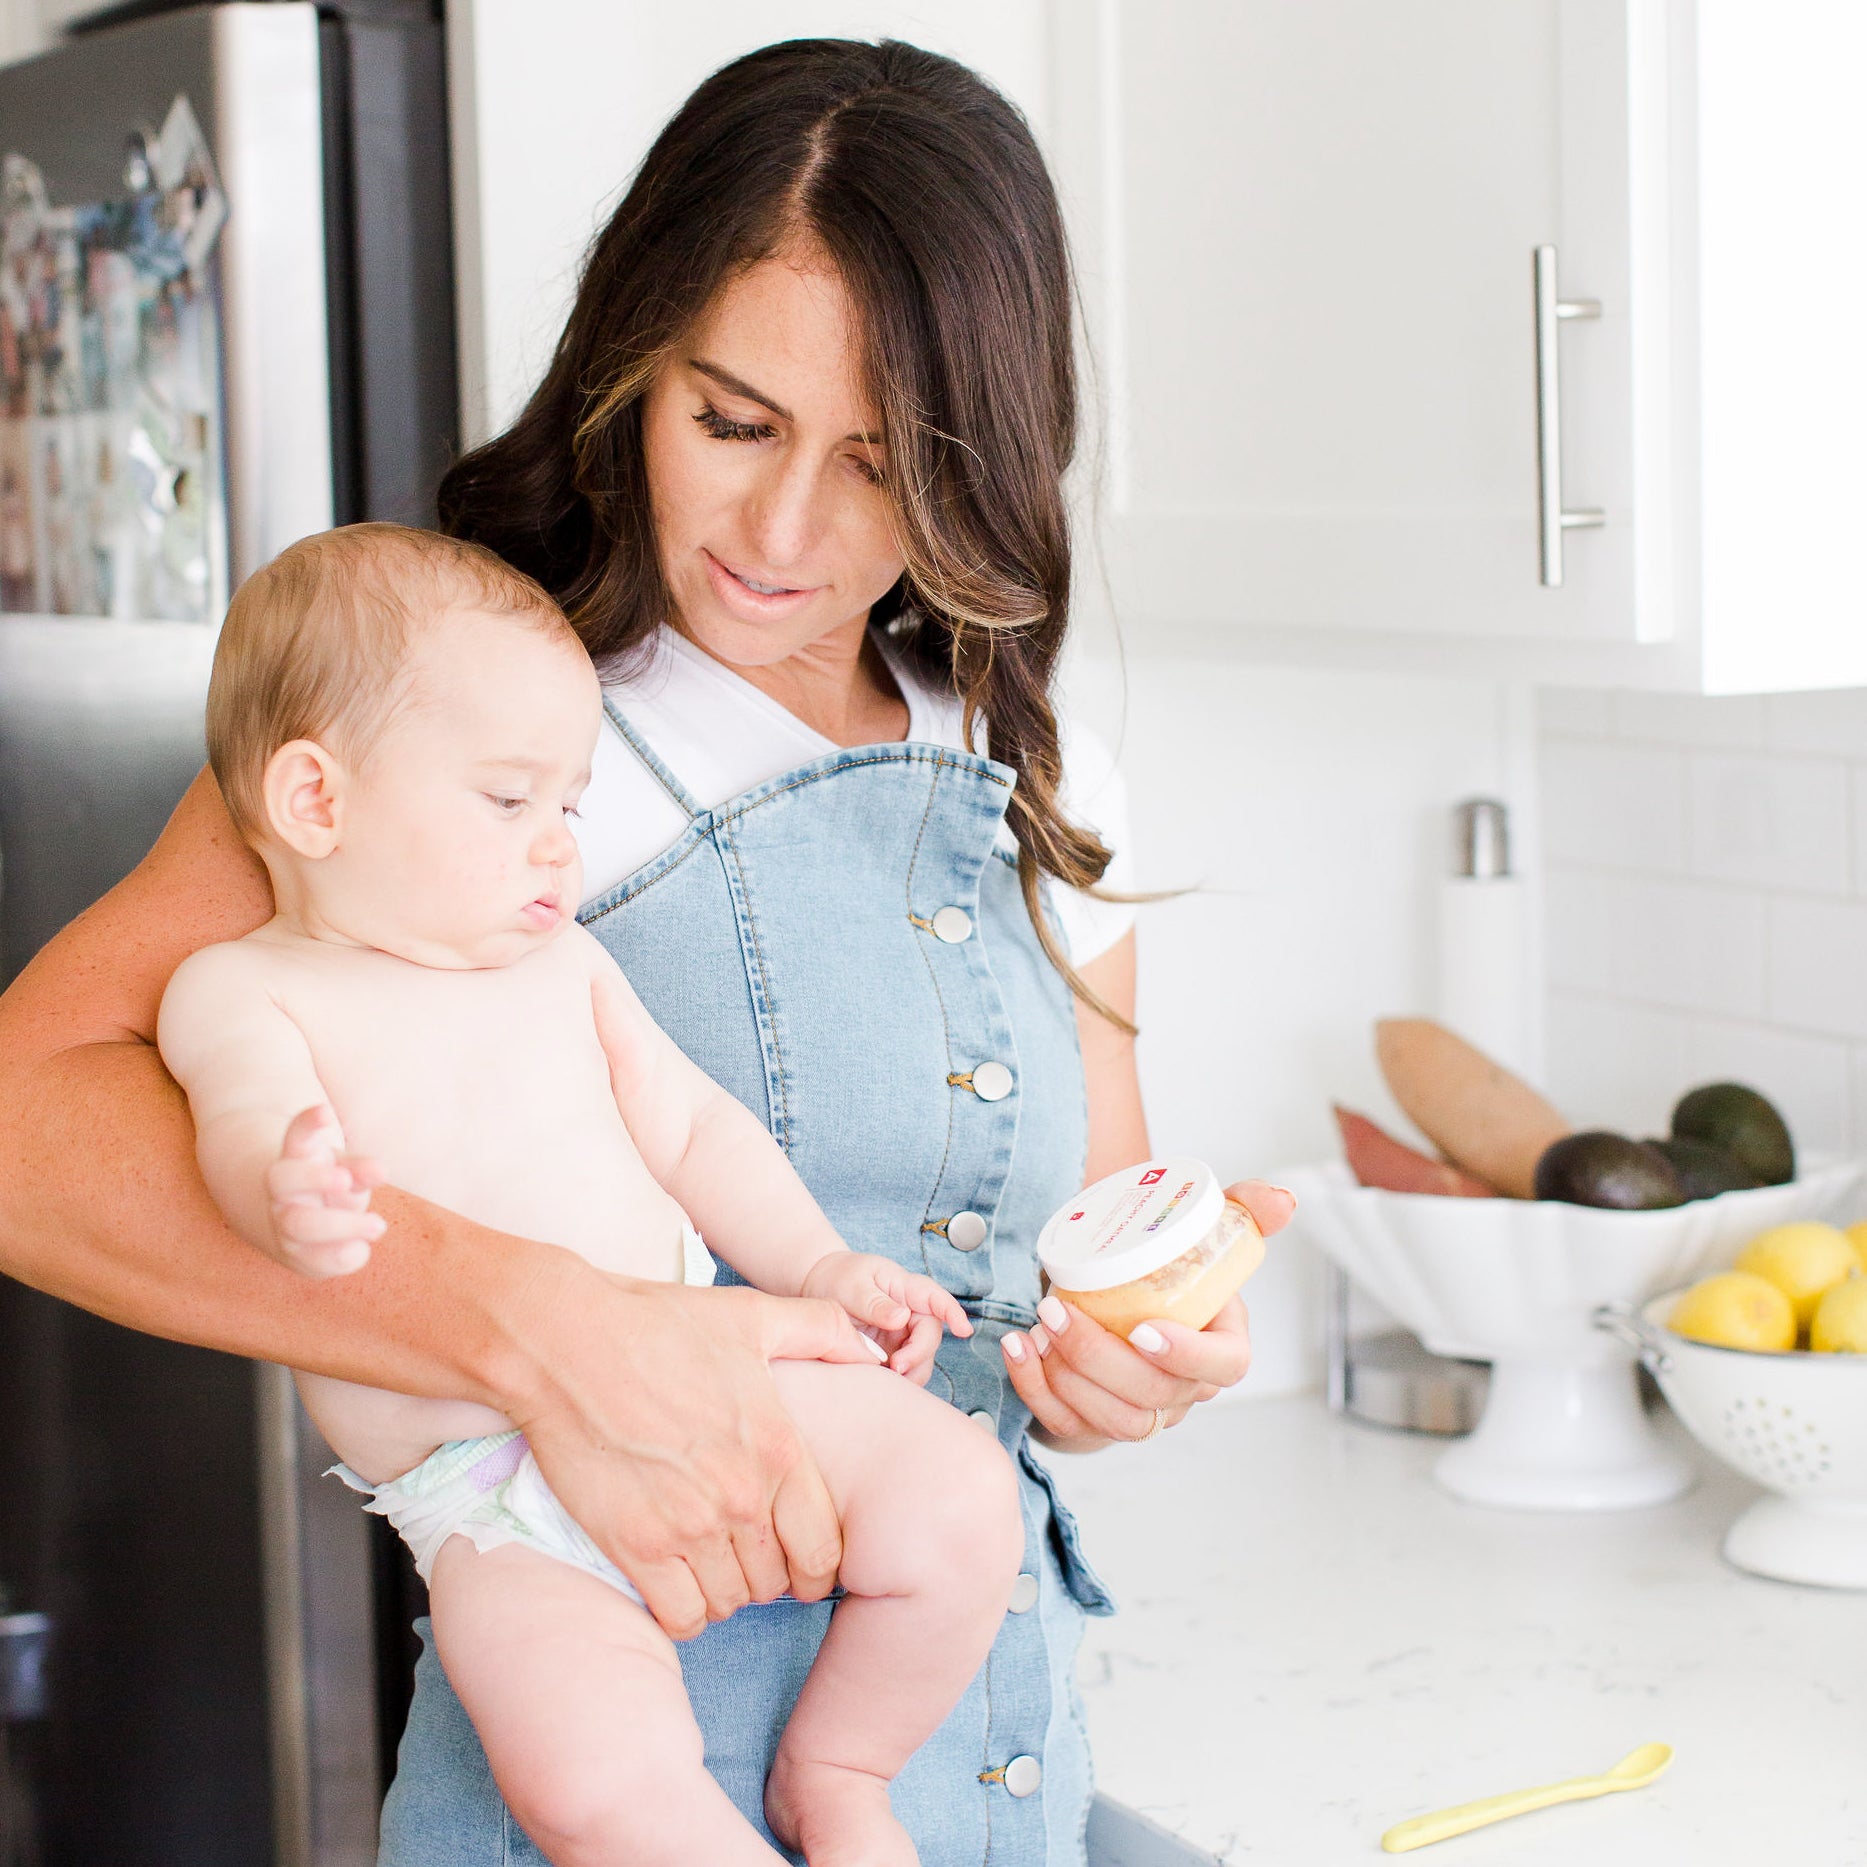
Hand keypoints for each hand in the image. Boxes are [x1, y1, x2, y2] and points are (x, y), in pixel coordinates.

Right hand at [266, 1105, 385, 1277]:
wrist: (295, 1225)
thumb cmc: (331, 1186)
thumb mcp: (346, 1169)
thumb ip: (361, 1169)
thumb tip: (381, 1171)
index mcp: (295, 1158)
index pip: (295, 1135)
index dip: (308, 1123)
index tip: (326, 1111)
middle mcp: (283, 1191)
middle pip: (282, 1180)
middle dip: (313, 1178)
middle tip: (346, 1180)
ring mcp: (285, 1223)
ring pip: (298, 1224)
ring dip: (339, 1226)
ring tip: (378, 1225)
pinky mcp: (297, 1255)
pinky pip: (313, 1260)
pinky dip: (339, 1258)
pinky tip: (359, 1251)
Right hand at [516, 1271, 882, 1639]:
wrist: (567, 1341)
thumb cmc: (659, 1324)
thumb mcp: (753, 1315)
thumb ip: (822, 1330)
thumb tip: (874, 1349)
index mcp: (779, 1448)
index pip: (824, 1549)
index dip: (816, 1566)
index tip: (799, 1562)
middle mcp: (743, 1496)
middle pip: (776, 1582)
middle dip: (766, 1574)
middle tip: (744, 1556)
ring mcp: (689, 1526)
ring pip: (730, 1602)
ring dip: (724, 1592)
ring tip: (707, 1564)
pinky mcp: (635, 1545)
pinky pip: (680, 1617)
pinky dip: (681, 1611)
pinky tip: (672, 1581)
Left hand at [799, 1251, 971, 1383]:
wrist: (822, 1288)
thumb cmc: (840, 1279)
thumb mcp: (853, 1286)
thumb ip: (876, 1303)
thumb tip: (902, 1317)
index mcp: (905, 1287)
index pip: (935, 1298)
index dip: (952, 1313)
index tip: (964, 1330)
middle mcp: (911, 1312)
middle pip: (930, 1336)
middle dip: (918, 1355)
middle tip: (895, 1367)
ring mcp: (904, 1334)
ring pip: (921, 1359)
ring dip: (910, 1373)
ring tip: (886, 1380)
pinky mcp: (894, 1353)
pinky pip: (905, 1370)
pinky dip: (897, 1381)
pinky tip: (880, 1384)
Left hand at [1001, 1178, 1294, 1447]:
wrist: (1109, 1288)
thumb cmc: (1158, 1265)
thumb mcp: (1199, 1229)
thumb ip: (1242, 1207)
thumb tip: (1281, 1202)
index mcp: (1221, 1343)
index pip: (1226, 1366)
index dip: (1188, 1356)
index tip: (1143, 1330)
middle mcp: (1185, 1389)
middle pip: (1155, 1397)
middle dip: (1100, 1359)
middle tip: (1057, 1310)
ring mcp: (1142, 1413)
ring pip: (1115, 1422)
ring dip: (1068, 1379)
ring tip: (1036, 1329)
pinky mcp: (1094, 1425)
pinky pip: (1069, 1425)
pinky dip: (1036, 1390)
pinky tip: (1017, 1349)